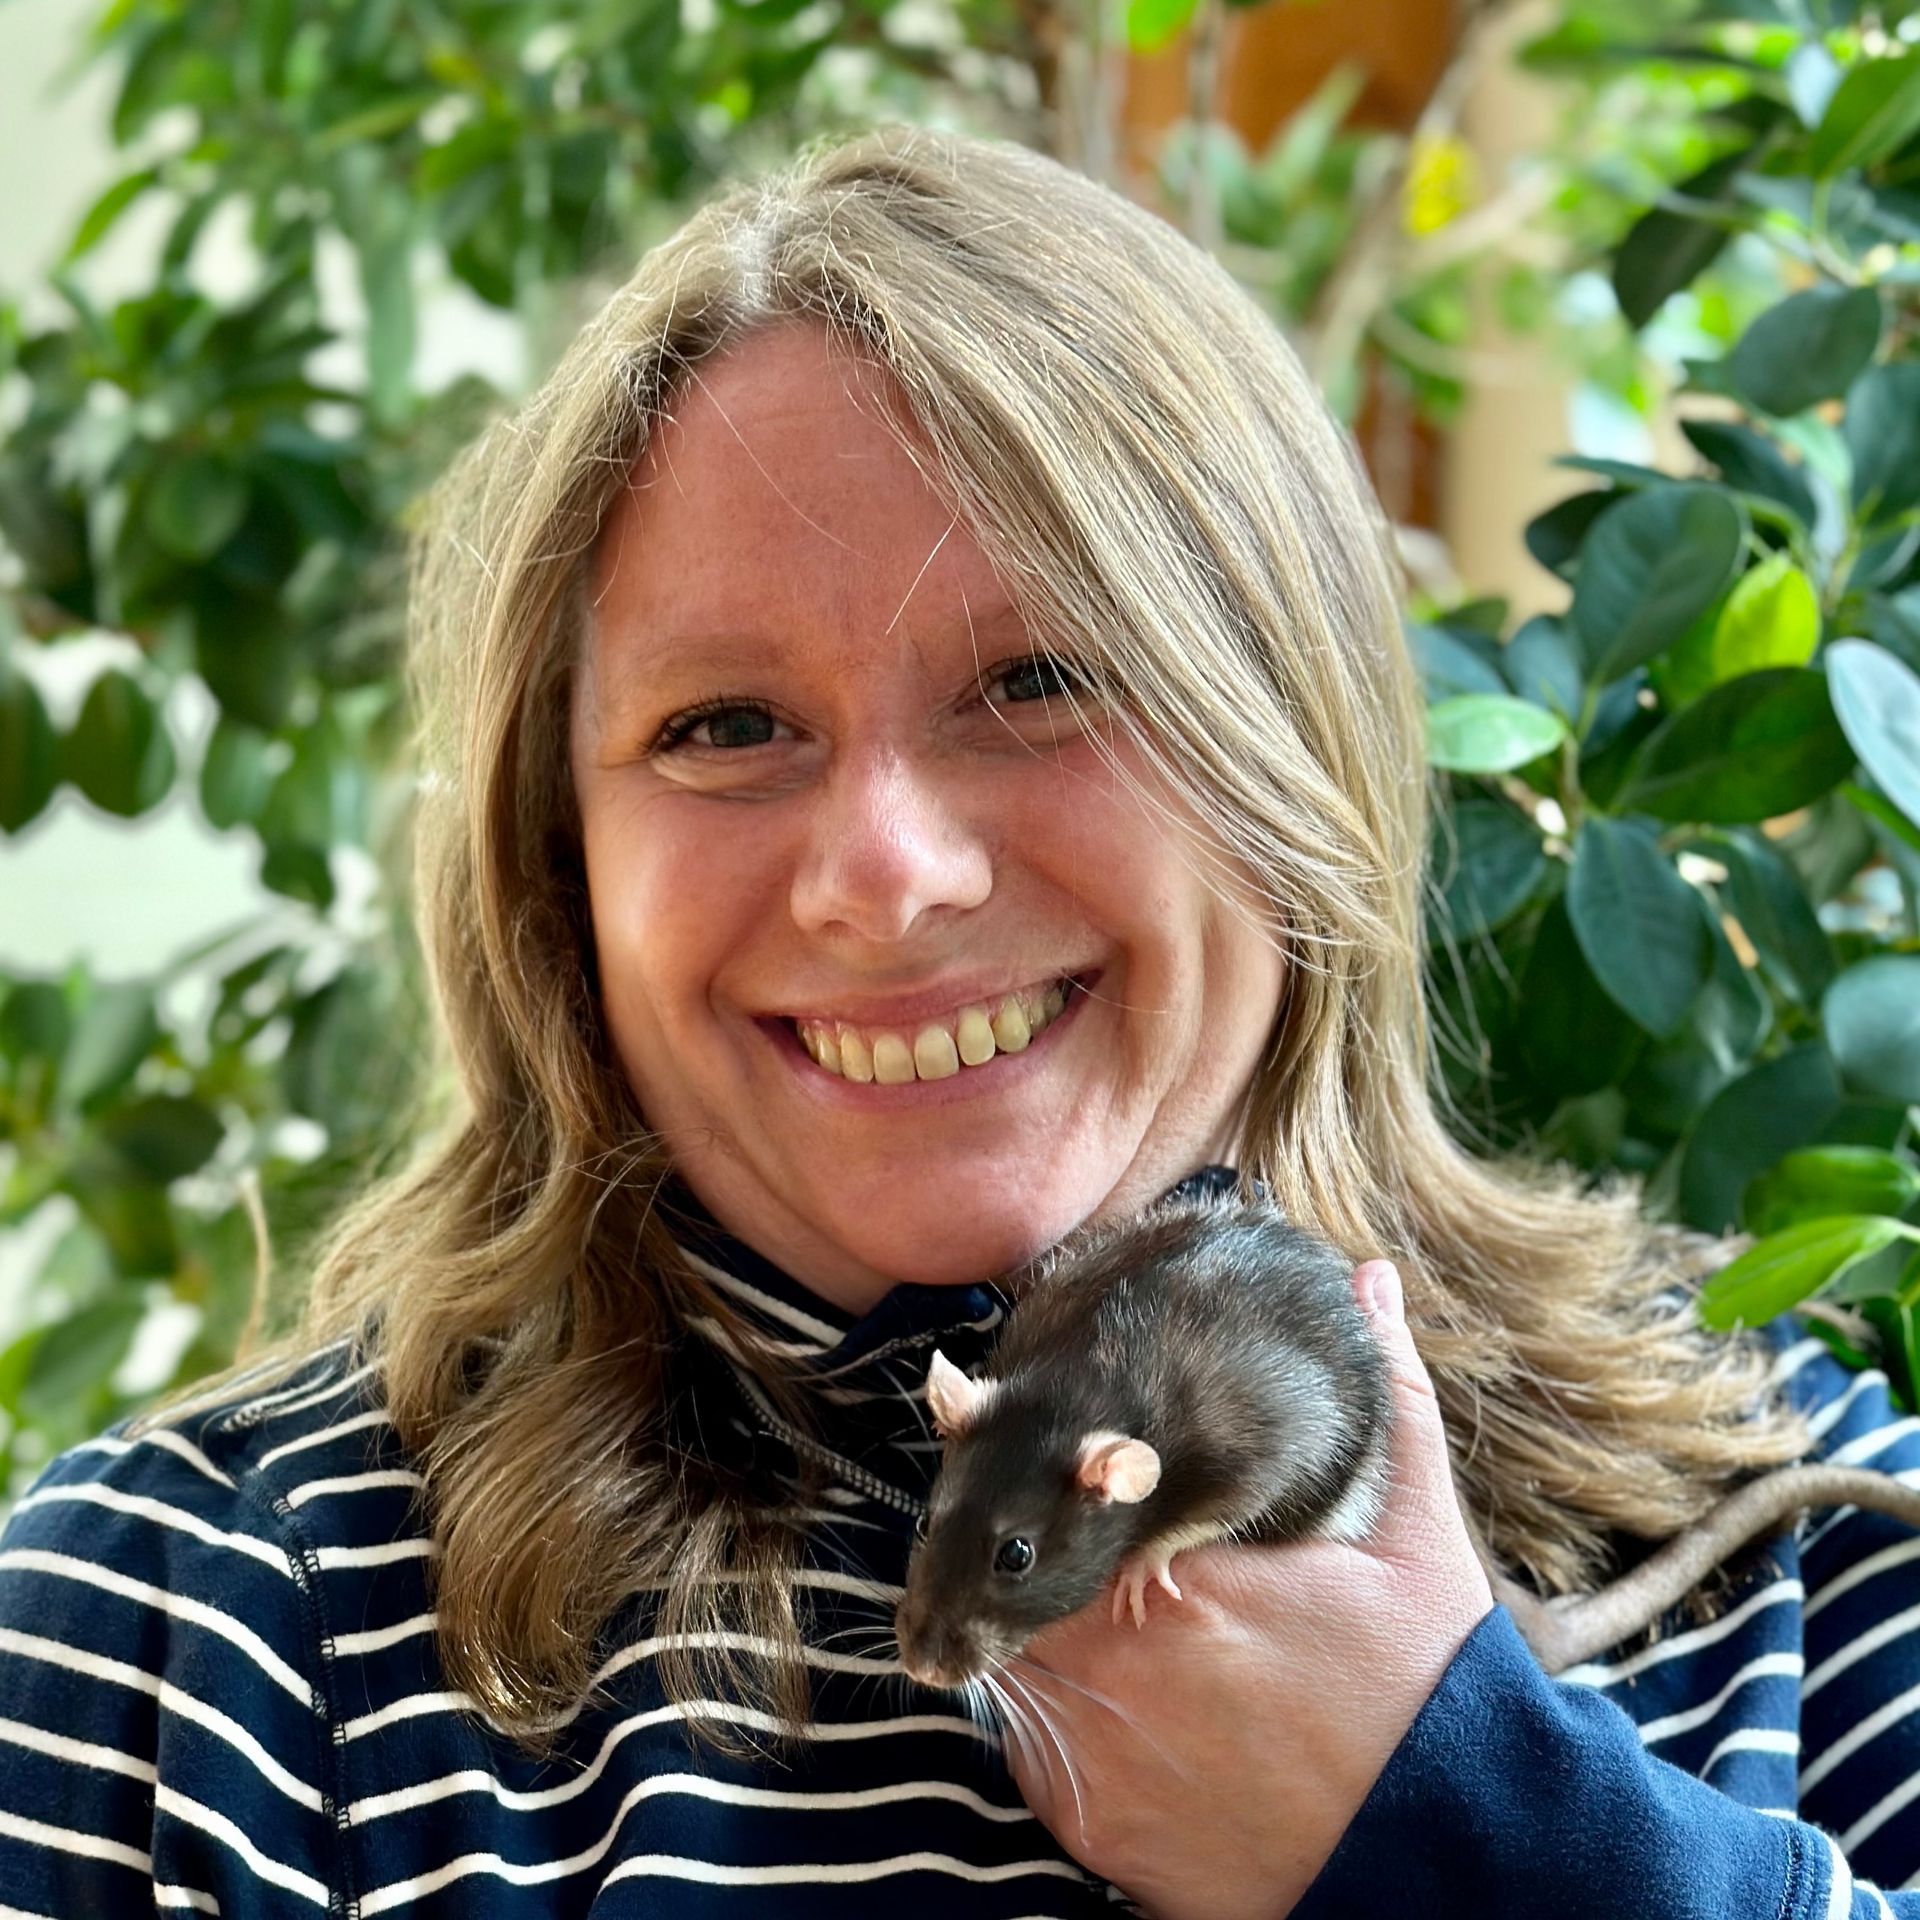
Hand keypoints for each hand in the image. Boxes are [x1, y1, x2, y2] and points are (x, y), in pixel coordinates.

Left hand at [1002, 1260, 1493, 1919]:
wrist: (1443, 1855)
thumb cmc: (1428, 1688)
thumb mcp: (1415, 1532)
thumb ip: (1387, 1397)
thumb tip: (1373, 1281)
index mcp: (1176, 1575)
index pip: (1056, 1493)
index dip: (1046, 1469)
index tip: (1046, 1448)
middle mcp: (1114, 1664)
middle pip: (1012, 1574)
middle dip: (1021, 1544)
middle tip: (1043, 1525)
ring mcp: (1094, 1753)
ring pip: (1009, 1654)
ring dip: (1028, 1623)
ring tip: (1070, 1601)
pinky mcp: (1092, 1825)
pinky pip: (1027, 1746)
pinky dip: (1049, 1712)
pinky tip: (1108, 1690)